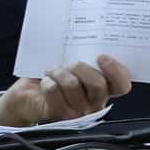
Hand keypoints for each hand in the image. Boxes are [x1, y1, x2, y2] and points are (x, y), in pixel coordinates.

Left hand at [0, 55, 129, 126]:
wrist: (28, 94)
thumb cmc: (53, 76)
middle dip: (80, 67)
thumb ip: (84, 55)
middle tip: (69, 64)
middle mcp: (93, 103)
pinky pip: (54, 90)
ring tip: (53, 72)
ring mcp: (77, 111)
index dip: (116, 71)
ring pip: (73, 85)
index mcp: (102, 89)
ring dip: (58, 73)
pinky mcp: (58, 114)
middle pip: (98, 85)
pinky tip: (46, 82)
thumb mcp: (70, 63)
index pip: (122, 85)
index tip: (102, 57)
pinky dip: (47, 81)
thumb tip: (88, 35)